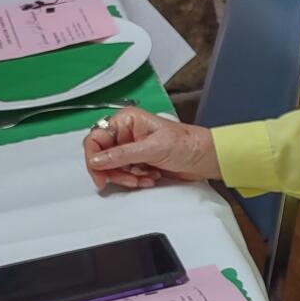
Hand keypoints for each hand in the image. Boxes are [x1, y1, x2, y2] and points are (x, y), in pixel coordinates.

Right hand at [83, 106, 220, 191]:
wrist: (205, 158)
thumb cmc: (186, 144)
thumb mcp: (153, 149)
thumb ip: (122, 155)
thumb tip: (97, 160)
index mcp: (127, 120)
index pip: (96, 139)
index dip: (94, 159)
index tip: (101, 176)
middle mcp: (126, 132)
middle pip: (102, 157)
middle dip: (116, 172)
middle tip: (131, 180)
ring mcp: (132, 148)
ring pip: (113, 168)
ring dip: (129, 178)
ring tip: (147, 177)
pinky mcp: (138, 161)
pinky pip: (126, 174)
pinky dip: (136, 180)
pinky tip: (151, 177)